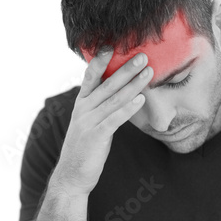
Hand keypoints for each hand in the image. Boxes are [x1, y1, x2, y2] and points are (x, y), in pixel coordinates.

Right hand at [52, 49, 152, 195]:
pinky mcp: (96, 136)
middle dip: (126, 69)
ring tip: (148, 72)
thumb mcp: (89, 121)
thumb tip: (119, 91)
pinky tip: (141, 99)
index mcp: (81, 103)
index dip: (100, 60)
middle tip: (142, 55)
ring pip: (113, 99)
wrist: (72, 175)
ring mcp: (88, 122)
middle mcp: (83, 109)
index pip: (90, 76)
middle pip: (106, 84)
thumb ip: (100, 105)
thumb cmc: (84, 147)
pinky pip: (114, 119)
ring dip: (133, 84)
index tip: (112, 45)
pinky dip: (128, 108)